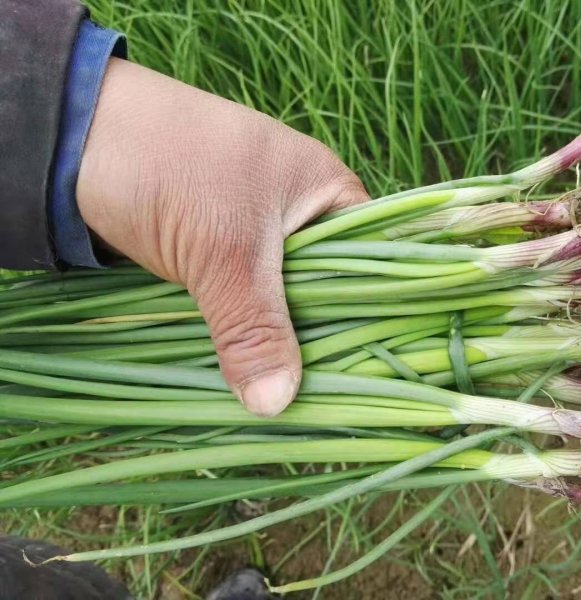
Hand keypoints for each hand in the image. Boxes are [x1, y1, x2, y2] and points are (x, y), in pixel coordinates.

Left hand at [76, 58, 368, 415]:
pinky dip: (244, 332)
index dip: (380, 314)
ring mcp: (260, 234)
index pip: (379, 260)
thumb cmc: (170, 166)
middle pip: (332, 289)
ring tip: (290, 397)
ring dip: (278, 340)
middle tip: (329, 397)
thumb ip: (255, 327)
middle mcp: (303, 214)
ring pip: (285, 302)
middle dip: (323, 338)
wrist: (75, 138)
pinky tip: (248, 371)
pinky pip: (247, 303)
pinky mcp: (221, 254)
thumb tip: (277, 404)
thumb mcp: (224, 250)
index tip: (376, 369)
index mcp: (328, 192)